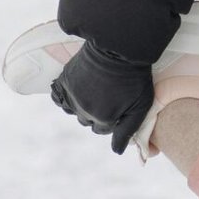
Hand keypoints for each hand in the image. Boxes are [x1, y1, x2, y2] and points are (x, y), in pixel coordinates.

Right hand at [50, 36, 155, 153]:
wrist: (121, 46)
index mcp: (103, 119)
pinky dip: (65, 97)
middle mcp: (84, 111)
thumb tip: (117, 152)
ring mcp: (73, 96)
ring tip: (96, 90)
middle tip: (109, 94)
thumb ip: (127, 131)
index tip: (120, 104)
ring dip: (83, 104)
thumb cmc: (135, 76)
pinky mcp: (65, 81)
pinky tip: (77, 89)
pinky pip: (58, 98)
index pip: (103, 130)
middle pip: (89, 121)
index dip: (113, 118)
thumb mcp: (140, 106)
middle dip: (98, 112)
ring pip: (75, 111)